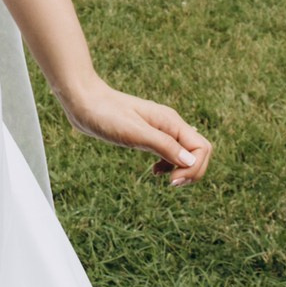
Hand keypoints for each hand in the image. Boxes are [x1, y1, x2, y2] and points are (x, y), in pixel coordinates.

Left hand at [60, 82, 212, 184]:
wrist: (84, 102)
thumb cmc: (107, 115)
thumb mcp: (134, 133)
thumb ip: (163, 146)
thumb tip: (189, 162)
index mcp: (170, 122)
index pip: (201, 148)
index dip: (194, 168)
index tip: (172, 181)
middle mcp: (169, 124)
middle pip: (199, 151)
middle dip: (192, 171)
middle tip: (172, 184)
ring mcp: (160, 129)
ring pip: (186, 153)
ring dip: (182, 170)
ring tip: (165, 180)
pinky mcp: (148, 135)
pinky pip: (170, 152)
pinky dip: (169, 166)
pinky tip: (154, 171)